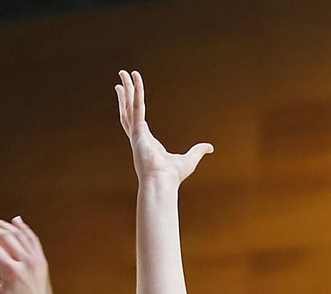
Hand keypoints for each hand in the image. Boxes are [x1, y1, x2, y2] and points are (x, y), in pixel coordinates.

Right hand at [115, 70, 212, 184]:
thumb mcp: (189, 160)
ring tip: (122, 72)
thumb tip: (210, 148)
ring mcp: (136, 133)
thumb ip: (198, 151)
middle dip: (125, 94)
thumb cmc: (172, 177)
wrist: (162, 183)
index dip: (131, 107)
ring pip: (129, 105)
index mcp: (146, 142)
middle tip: (121, 78)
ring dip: (126, 88)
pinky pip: (137, 106)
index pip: (136, 120)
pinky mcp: (138, 130)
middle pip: (128, 110)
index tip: (128, 95)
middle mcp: (138, 136)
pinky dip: (136, 91)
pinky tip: (134, 78)